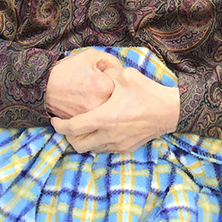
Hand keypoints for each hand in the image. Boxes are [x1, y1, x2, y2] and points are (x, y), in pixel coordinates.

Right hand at [45, 48, 117, 118]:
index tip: (103, 77)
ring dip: (101, 105)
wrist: (43, 86)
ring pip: (105, 112)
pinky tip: (82, 104)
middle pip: (115, 100)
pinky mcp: (83, 126)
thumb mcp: (90, 55)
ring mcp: (92, 117)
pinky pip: (94, 120)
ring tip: (87, 95)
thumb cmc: (67, 69)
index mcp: (107, 86)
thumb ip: (110, 61)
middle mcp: (102, 105)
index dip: (112, 80)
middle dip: (109, 94)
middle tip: (94, 87)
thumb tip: (121, 71)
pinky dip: (91, 114)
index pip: (121, 85)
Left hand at [51, 61, 179, 152]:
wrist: (168, 111)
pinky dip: (97, 141)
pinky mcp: (125, 148)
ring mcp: (117, 144)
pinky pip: (104, 148)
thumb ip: (104, 73)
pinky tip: (100, 128)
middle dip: (68, 136)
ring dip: (83, 139)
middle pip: (77, 144)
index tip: (53, 120)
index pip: (72, 128)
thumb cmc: (145, 91)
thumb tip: (94, 72)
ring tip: (83, 125)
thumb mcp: (122, 74)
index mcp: (104, 118)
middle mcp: (107, 135)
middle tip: (67, 124)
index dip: (59, 126)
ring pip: (90, 149)